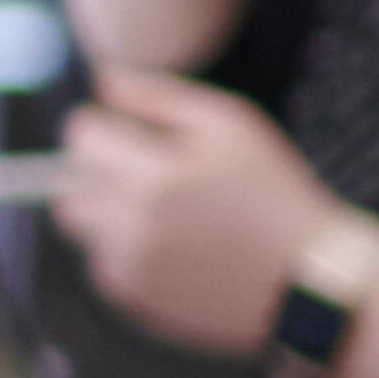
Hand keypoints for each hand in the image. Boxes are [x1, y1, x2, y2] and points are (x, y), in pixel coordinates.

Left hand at [51, 70, 340, 354]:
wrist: (310, 277)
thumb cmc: (274, 191)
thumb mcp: (232, 126)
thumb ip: (159, 97)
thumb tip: (103, 79)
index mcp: (155, 173)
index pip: (81, 135)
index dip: (104, 127)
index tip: (132, 135)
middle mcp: (132, 222)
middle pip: (68, 183)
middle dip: (98, 173)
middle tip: (150, 176)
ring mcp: (129, 265)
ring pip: (81, 224)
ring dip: (108, 213)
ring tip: (166, 214)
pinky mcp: (132, 298)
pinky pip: (100, 262)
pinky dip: (125, 251)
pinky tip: (174, 248)